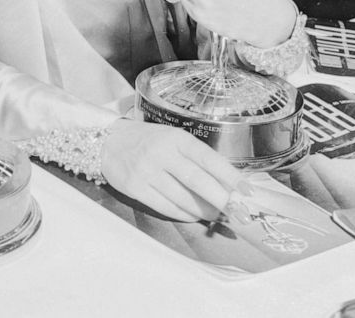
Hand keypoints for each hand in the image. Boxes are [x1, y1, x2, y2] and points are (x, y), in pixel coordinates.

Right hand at [101, 119, 243, 220]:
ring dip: (204, 211)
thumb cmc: (147, 140)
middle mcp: (162, 153)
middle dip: (222, 200)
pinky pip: (166, 207)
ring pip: (183, 198)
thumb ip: (195, 157)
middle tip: (237, 212)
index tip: (247, 191)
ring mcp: (147, 171)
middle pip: (198, 181)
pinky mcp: (136, 187)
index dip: (230, 176)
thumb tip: (226, 183)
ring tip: (215, 215)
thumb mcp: (172, 138)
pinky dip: (183, 215)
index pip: (208, 158)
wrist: (107, 142)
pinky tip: (193, 216)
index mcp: (176, 138)